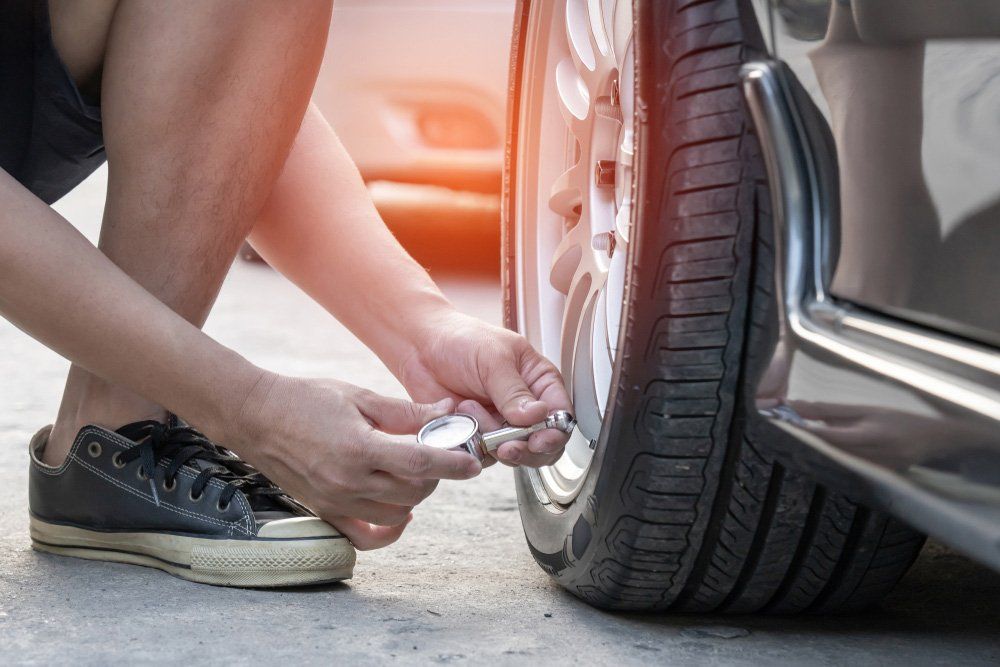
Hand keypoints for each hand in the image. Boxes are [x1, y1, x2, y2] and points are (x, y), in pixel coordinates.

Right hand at [231, 374, 481, 549]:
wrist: (256, 416)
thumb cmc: (307, 399)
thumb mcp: (360, 397)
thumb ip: (405, 411)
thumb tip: (446, 412)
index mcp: (359, 448)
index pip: (419, 462)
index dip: (451, 463)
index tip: (472, 463)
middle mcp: (348, 481)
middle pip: (413, 492)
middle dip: (435, 475)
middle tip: (438, 456)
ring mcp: (335, 501)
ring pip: (396, 515)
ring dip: (415, 498)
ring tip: (414, 474)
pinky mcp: (325, 512)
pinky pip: (365, 537)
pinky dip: (389, 531)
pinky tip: (400, 511)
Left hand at [397, 311, 571, 466]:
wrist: (421, 348)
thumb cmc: (461, 340)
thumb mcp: (493, 358)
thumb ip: (514, 391)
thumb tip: (538, 415)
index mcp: (538, 382)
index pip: (560, 415)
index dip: (554, 433)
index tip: (539, 440)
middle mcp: (524, 406)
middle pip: (542, 445)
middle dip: (526, 449)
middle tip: (507, 446)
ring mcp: (501, 424)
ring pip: (513, 454)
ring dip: (493, 442)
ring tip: (471, 411)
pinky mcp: (478, 436)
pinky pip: (483, 455)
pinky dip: (473, 445)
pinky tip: (461, 418)